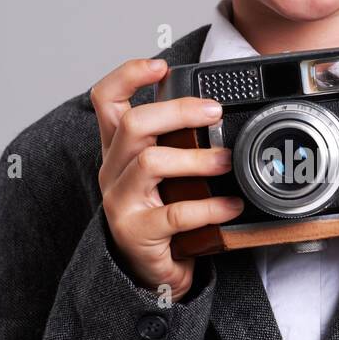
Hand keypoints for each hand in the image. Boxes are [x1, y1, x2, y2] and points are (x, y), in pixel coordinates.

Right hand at [90, 58, 243, 299]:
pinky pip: (175, 212)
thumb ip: (179, 143)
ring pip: (151, 162)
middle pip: (133, 124)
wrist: (149, 274)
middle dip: (177, 111)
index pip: (106, 100)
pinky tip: (231, 205)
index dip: (128, 75)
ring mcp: (121, 202)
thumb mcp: (165, 174)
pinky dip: (210, 207)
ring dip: (196, 159)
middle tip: (214, 111)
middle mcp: (113, 171)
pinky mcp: (137, 232)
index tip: (160, 65)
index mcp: (119, 150)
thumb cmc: (163, 215)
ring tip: (226, 162)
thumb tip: (218, 112)